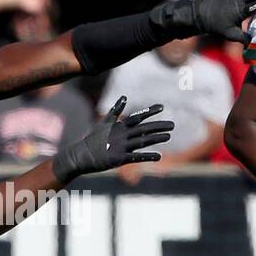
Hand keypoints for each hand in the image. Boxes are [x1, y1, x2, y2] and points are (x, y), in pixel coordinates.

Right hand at [52, 97, 173, 181]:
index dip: (150, 111)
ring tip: (168, 136)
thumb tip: (124, 97)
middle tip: (173, 125)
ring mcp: (121, 147)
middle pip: (144, 129)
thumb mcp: (105, 122)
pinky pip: (136, 157)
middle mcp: (122, 135)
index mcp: (119, 126)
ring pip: (142, 141)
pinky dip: (147, 156)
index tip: (162, 107)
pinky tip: (159, 156)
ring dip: (156, 138)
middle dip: (159, 126)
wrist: (82, 155)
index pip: (137, 117)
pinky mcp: (119, 158)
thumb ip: (116, 110)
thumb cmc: (94, 139)